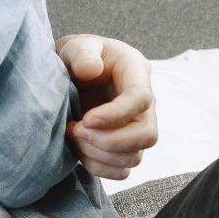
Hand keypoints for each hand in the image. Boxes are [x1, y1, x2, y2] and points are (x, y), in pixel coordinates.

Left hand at [57, 35, 158, 179]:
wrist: (70, 73)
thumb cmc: (77, 57)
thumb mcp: (76, 46)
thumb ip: (82, 53)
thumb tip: (91, 70)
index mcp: (136, 72)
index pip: (141, 99)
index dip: (116, 115)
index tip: (86, 120)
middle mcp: (143, 104)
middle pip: (147, 135)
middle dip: (109, 141)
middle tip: (76, 130)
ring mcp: (136, 128)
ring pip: (134, 157)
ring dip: (98, 154)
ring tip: (72, 134)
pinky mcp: (125, 147)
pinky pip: (122, 171)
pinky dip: (98, 167)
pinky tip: (78, 149)